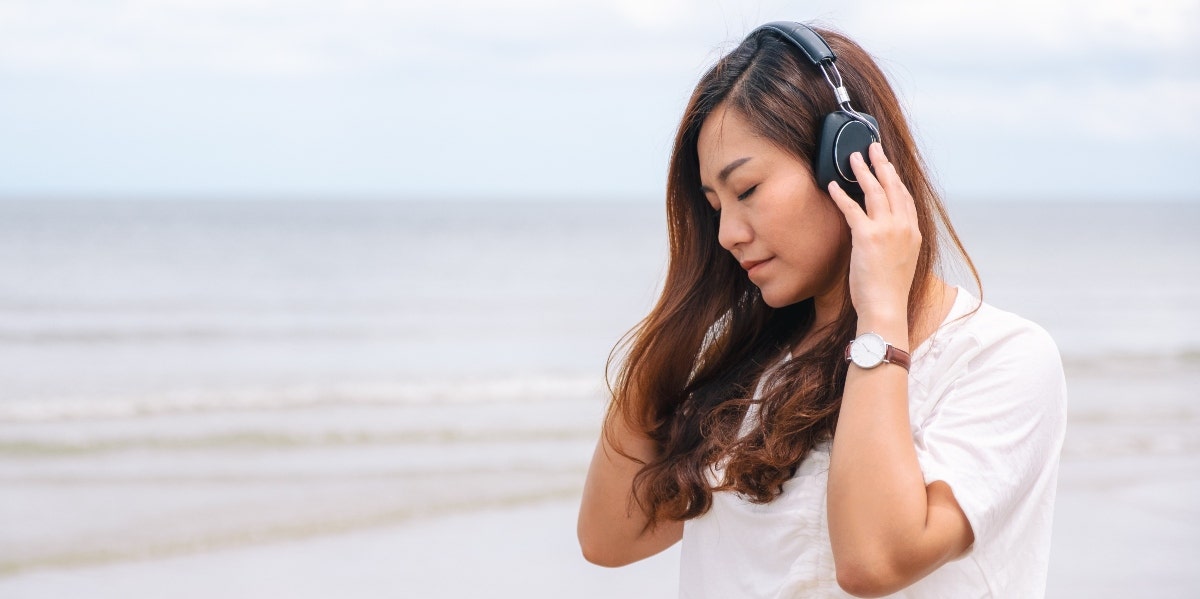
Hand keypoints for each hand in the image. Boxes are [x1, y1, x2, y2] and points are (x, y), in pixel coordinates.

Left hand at [827, 142, 920, 328]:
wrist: (886, 307)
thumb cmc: (889, 291)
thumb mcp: (901, 262)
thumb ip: (894, 242)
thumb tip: (880, 234)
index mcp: (914, 233)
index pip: (906, 197)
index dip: (896, 178)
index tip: (888, 165)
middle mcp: (903, 227)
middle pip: (893, 186)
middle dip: (882, 164)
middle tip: (872, 148)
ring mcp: (887, 230)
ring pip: (875, 190)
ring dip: (862, 170)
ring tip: (852, 157)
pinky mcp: (867, 236)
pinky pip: (851, 208)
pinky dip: (840, 194)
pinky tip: (832, 185)